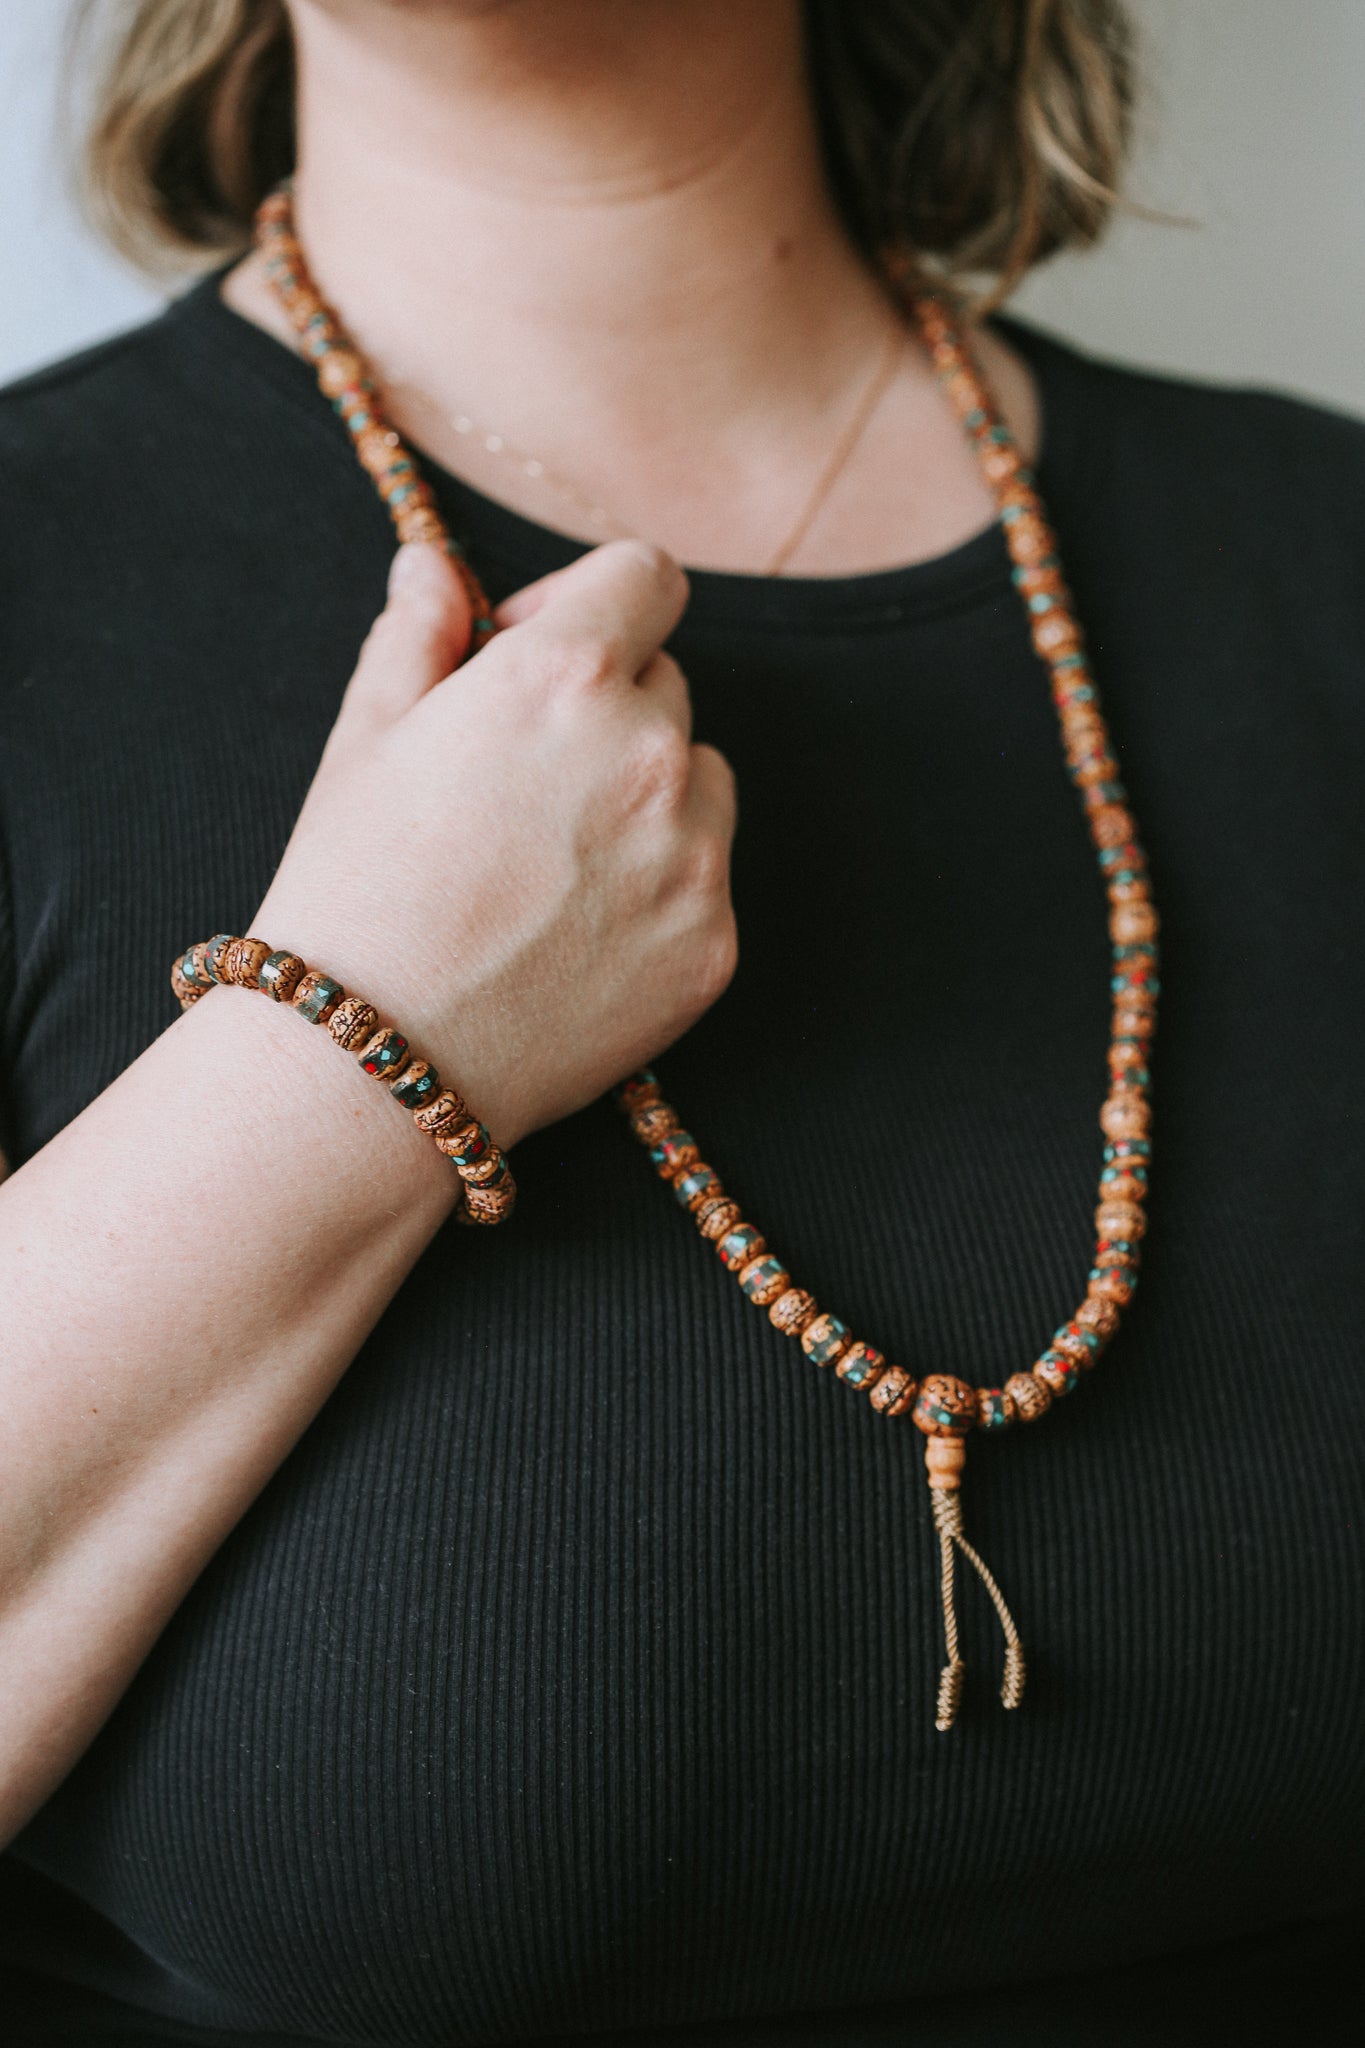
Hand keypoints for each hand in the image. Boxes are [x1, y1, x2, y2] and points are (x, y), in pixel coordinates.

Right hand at [250, 539, 737, 1149]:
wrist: (373, 1059)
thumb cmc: (353, 889)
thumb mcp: (365, 737)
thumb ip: (419, 631)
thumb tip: (436, 567)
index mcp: (566, 674)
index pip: (645, 577)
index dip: (590, 602)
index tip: (536, 652)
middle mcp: (651, 751)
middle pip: (667, 684)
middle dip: (606, 709)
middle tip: (520, 785)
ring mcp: (694, 854)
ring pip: (700, 781)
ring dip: (647, 797)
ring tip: (549, 868)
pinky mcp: (713, 943)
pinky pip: (707, 880)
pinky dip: (657, 892)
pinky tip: (572, 935)